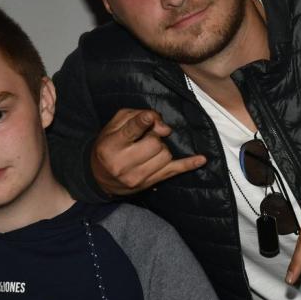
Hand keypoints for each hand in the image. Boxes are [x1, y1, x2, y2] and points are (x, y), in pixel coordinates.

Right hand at [91, 109, 206, 195]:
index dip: (142, 122)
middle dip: (154, 136)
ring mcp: (137, 177)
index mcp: (111, 146)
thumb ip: (136, 117)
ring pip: (165, 155)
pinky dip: (189, 165)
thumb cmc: (108, 145)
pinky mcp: (150, 183)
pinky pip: (174, 171)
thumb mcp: (114, 125)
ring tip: (148, 149)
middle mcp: (123, 164)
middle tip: (145, 138)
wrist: (99, 177)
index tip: (150, 117)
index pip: (130, 131)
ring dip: (161, 148)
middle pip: (154, 143)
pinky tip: (201, 159)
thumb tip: (162, 126)